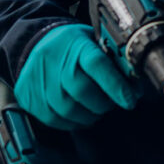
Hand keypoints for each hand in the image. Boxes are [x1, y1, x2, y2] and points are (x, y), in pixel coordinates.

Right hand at [14, 23, 141, 129]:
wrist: (34, 42)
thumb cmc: (73, 44)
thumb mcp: (94, 41)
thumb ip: (112, 60)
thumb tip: (134, 86)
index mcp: (76, 43)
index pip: (97, 64)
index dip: (116, 85)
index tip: (130, 100)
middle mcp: (54, 61)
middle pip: (82, 91)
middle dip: (104, 103)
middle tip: (113, 102)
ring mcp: (38, 80)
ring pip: (68, 109)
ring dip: (90, 115)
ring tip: (97, 108)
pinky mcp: (28, 98)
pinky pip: (54, 119)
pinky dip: (73, 122)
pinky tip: (81, 115)